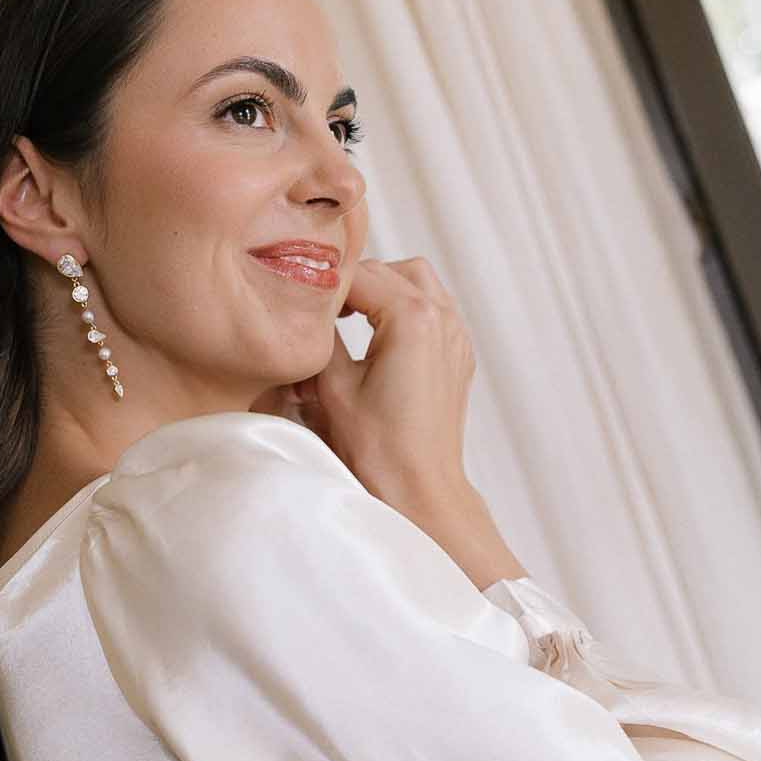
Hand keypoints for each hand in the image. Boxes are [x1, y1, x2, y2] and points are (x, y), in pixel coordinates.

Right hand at [251, 257, 476, 507]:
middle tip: (324, 311)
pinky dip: (406, 310)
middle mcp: (442, 318)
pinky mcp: (459, 355)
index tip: (301, 300)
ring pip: (418, 283)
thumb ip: (322, 337)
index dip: (325, 285)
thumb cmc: (378, 448)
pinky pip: (434, 309)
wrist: (419, 489)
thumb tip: (311, 314)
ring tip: (352, 319)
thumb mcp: (333, 387)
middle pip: (390, 270)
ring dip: (384, 291)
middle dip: (355, 283)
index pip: (360, 274)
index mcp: (413, 318)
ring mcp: (456, 336)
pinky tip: (381, 338)